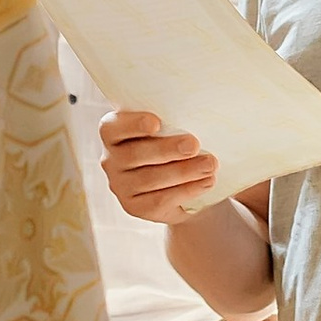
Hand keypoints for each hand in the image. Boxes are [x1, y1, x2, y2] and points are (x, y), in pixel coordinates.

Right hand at [99, 110, 222, 222]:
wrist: (178, 182)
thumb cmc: (172, 142)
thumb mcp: (169, 127)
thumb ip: (173, 120)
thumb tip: (197, 113)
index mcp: (113, 133)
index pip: (113, 127)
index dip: (133, 124)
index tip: (156, 122)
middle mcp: (111, 160)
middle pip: (134, 154)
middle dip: (167, 149)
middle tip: (194, 144)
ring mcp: (120, 186)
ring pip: (150, 179)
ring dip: (184, 171)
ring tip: (210, 164)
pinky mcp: (134, 207)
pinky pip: (160, 199)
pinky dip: (187, 190)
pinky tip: (206, 182)